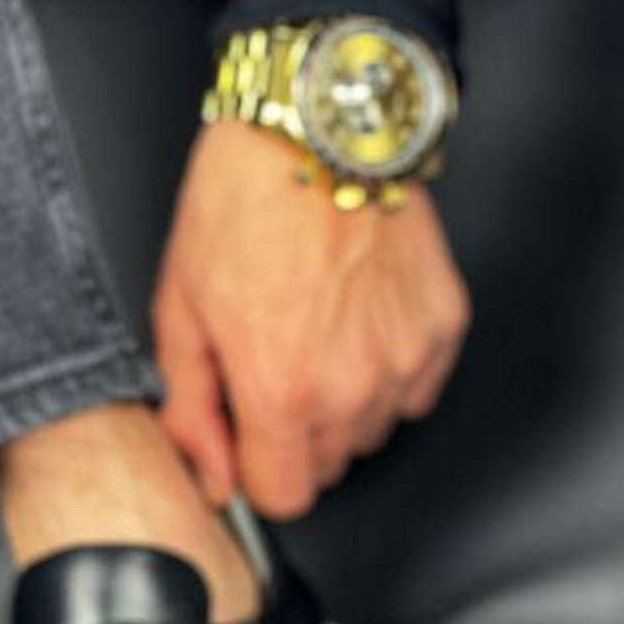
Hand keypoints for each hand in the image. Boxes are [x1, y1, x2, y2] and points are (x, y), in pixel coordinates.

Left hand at [152, 123, 470, 517]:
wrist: (319, 126)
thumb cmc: (244, 202)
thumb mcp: (183, 309)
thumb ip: (192, 409)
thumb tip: (210, 475)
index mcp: (281, 392)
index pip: (283, 497)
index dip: (258, 469)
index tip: (249, 432)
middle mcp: (351, 391)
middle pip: (327, 467)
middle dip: (297, 433)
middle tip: (278, 360)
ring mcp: (403, 362)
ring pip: (371, 432)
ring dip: (345, 404)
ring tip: (321, 331)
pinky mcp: (441, 331)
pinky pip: (414, 391)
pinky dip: (387, 370)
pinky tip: (360, 318)